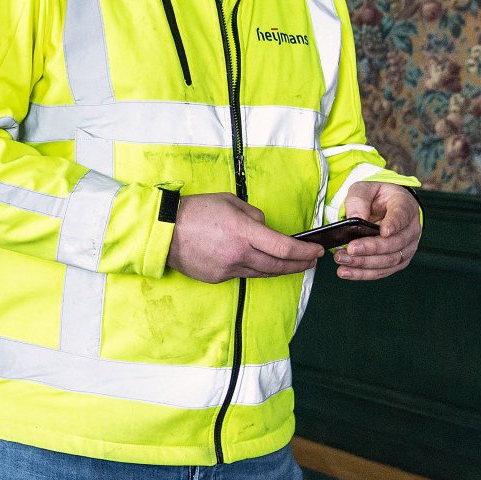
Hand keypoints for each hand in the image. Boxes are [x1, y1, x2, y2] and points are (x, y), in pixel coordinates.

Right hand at [167, 193, 322, 282]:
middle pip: (279, 266)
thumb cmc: (196, 210)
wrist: (164, 231)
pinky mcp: (218, 278)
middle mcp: (240, 254)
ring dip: (281, 270)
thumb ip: (253, 216)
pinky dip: (254, 269)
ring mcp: (229, 269)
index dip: (305, 252)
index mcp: (244, 232)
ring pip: (263, 273)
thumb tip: (265, 229)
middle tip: (312, 262)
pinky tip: (259, 264)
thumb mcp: (229, 202)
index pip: (284, 247)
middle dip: (300, 265)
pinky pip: (243, 274)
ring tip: (292, 265)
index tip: (316, 251)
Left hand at [331, 182, 421, 280]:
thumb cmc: (375, 197)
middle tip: (350, 249)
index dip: (394, 224)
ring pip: (389, 260)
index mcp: (405, 205)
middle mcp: (411, 228)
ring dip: (365, 263)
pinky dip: (364, 273)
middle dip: (371, 248)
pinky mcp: (398, 261)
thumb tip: (355, 218)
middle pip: (395, 243)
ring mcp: (407, 247)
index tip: (383, 232)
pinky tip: (347, 272)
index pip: (402, 215)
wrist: (383, 208)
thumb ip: (359, 199)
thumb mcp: (364, 189)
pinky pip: (383, 271)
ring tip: (343, 261)